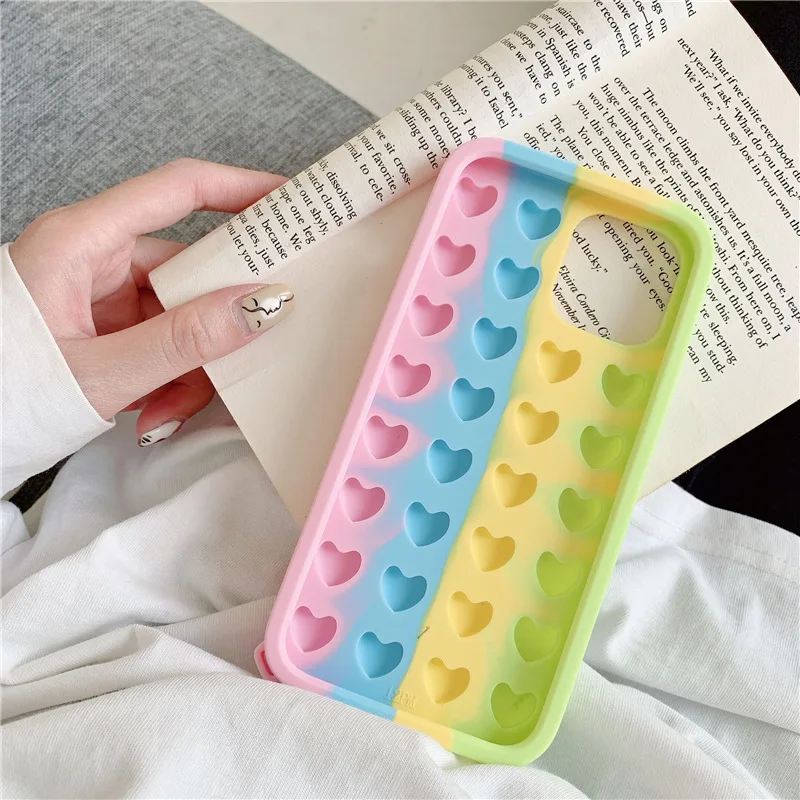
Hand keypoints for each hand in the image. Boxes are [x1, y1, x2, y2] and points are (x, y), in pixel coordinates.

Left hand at [10, 159, 293, 444]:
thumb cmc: (2, 398)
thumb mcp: (100, 372)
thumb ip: (184, 340)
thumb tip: (261, 305)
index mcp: (80, 241)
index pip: (177, 190)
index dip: (242, 188)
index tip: (292, 201)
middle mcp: (93, 259)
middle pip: (190, 269)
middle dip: (218, 322)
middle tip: (257, 340)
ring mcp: (100, 295)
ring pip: (181, 316)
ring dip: (191, 367)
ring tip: (172, 408)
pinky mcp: (104, 327)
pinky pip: (162, 342)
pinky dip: (170, 379)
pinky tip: (156, 411)